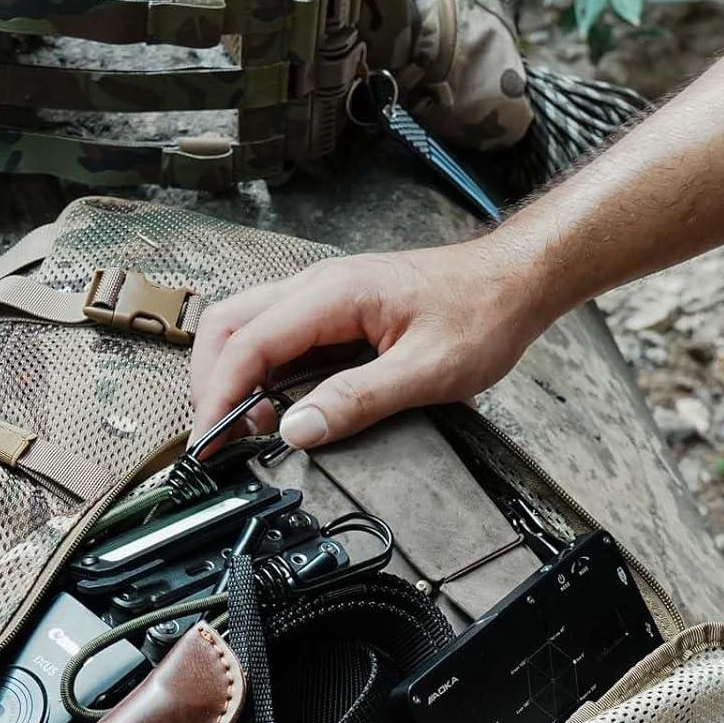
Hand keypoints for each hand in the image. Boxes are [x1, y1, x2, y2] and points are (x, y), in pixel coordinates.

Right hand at [188, 239, 546, 450]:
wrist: (514, 281)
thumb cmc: (480, 315)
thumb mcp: (425, 371)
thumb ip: (358, 402)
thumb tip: (299, 431)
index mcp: (333, 295)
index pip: (249, 343)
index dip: (220, 395)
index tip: (210, 441)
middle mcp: (318, 285)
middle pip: (229, 326)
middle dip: (210, 382)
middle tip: (217, 438)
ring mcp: (323, 294)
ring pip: (245, 325)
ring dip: (231, 374)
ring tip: (244, 426)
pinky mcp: (334, 308)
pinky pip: (275, 332)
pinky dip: (257, 368)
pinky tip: (273, 402)